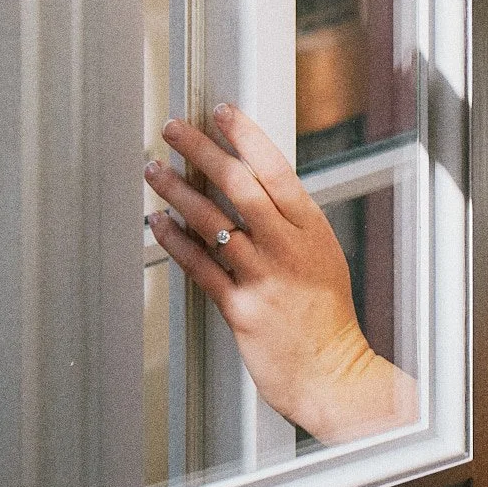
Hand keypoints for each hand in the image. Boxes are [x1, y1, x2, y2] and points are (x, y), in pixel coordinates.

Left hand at [145, 104, 417, 441]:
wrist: (333, 374)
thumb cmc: (326, 318)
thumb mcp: (322, 255)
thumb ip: (290, 223)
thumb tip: (255, 185)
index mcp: (311, 229)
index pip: (275, 168)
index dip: (245, 135)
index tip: (220, 112)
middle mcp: (288, 248)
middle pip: (239, 185)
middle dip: (201, 151)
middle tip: (173, 129)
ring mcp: (264, 278)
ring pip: (213, 221)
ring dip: (177, 190)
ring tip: (154, 170)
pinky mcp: (241, 310)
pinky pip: (201, 268)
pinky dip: (176, 241)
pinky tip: (159, 224)